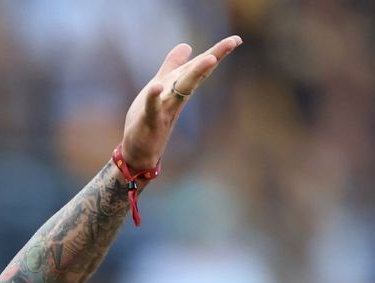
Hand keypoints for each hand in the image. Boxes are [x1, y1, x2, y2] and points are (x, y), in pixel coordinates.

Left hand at [121, 36, 241, 173]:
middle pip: (196, 75)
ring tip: (210, 59)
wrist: (138, 151)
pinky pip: (152, 108)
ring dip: (194, 74)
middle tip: (232, 42)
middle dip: (212, 58)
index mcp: (179, 87)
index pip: (200, 68)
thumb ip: (172, 66)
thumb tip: (186, 46)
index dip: (217, 52)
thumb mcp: (161, 86)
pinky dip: (154, 98)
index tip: (236, 39)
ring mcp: (165, 110)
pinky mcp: (149, 121)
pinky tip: (156, 87)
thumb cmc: (151, 118)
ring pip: (181, 90)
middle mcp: (176, 97)